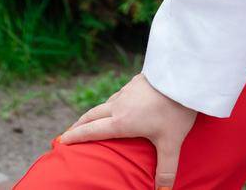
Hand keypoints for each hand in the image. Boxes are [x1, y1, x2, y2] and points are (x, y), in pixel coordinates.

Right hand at [57, 71, 197, 188]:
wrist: (184, 77)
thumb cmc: (175, 111)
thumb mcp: (171, 143)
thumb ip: (165, 168)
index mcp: (121, 122)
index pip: (92, 131)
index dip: (75, 136)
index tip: (61, 140)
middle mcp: (119, 105)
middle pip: (92, 115)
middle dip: (79, 124)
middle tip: (70, 132)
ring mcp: (127, 91)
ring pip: (105, 103)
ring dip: (95, 113)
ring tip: (92, 120)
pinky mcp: (136, 81)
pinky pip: (119, 94)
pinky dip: (112, 102)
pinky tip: (119, 103)